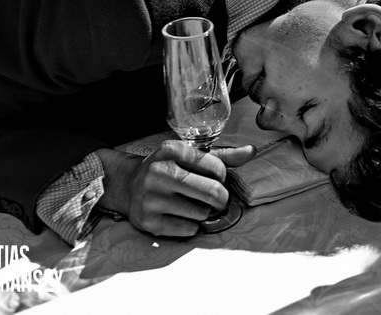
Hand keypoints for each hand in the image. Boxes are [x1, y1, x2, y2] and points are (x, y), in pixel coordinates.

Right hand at [121, 141, 255, 236]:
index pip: (217, 167)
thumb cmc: (168, 169)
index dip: (222, 177)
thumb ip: (223, 156)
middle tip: (217, 199)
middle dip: (221, 199)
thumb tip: (252, 151)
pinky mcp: (149, 222)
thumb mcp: (190, 156)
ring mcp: (152, 199)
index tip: (216, 179)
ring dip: (204, 212)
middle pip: (212, 193)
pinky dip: (192, 225)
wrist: (128, 186)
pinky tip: (180, 215)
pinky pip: (189, 229)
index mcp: (172, 151)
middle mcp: (159, 172)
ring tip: (192, 204)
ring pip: (202, 213)